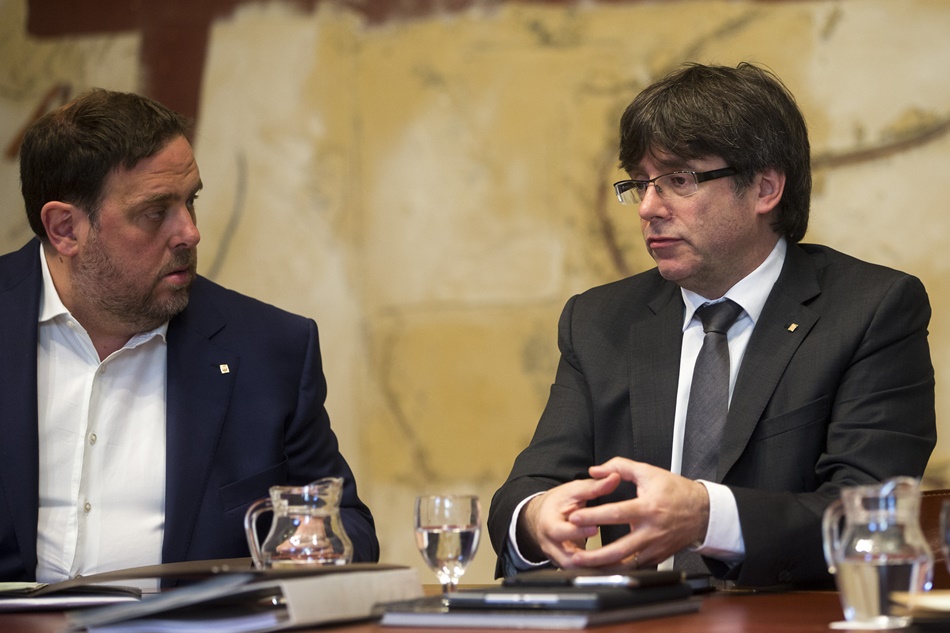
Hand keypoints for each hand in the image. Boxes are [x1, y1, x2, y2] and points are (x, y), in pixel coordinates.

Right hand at [516, 474, 622, 567]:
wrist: (544, 515)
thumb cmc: (560, 502)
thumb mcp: (575, 490)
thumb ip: (595, 486)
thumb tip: (614, 477)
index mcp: (549, 524)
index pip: (560, 531)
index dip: (577, 531)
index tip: (595, 528)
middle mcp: (550, 544)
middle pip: (565, 557)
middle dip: (587, 557)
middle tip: (607, 554)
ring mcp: (557, 557)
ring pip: (574, 570)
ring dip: (593, 568)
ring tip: (614, 565)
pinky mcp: (565, 565)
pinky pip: (580, 572)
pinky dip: (594, 571)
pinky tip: (611, 569)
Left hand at [566, 457, 709, 568]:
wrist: (702, 512)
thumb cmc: (676, 492)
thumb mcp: (648, 472)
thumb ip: (620, 467)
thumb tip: (596, 470)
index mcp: (647, 508)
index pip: (616, 513)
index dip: (593, 516)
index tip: (575, 518)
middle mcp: (651, 531)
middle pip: (620, 549)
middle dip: (596, 555)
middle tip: (577, 555)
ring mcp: (655, 547)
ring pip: (627, 563)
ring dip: (605, 567)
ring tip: (585, 566)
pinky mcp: (658, 557)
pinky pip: (637, 566)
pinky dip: (620, 568)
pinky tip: (605, 568)